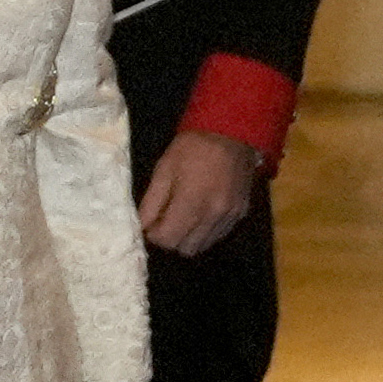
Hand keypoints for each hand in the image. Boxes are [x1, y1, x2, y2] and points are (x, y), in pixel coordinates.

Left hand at [138, 132, 259, 256]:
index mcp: (191, 203)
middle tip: (165, 221)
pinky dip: (206, 232)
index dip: (154, 235)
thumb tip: (141, 227)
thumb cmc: (192, 147)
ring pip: (203, 246)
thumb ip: (151, 202)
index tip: (151, 224)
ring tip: (183, 217)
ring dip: (189, 238)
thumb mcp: (164, 169)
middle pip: (185, 248)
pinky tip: (201, 214)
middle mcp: (212, 216)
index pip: (168, 240)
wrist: (231, 132)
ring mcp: (229, 217)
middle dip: (171, 239)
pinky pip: (218, 235)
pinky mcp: (240, 213)